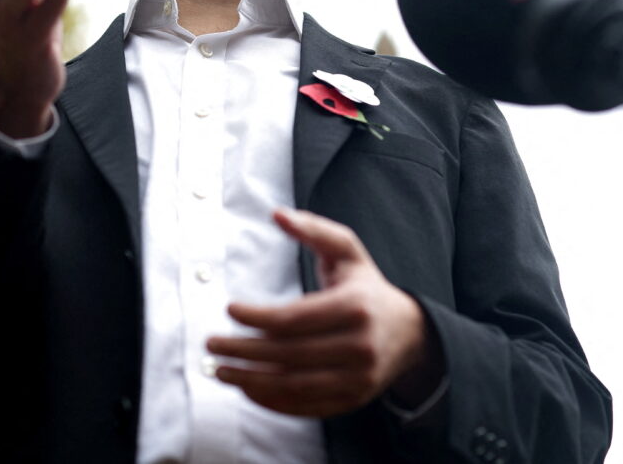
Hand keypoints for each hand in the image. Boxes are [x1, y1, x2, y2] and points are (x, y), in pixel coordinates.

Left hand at [208, 208, 438, 417]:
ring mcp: (358, 379)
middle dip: (243, 352)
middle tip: (211, 346)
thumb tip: (277, 214)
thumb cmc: (366, 287)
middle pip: (288, 355)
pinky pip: (305, 406)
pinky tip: (248, 388)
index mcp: (355, 307)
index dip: (255, 318)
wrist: (410, 334)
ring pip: (293, 386)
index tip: (229, 311)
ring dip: (250, 381)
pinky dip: (272, 401)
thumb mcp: (347, 251)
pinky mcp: (353, 400)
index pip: (293, 319)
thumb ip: (314, 229)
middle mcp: (360, 347)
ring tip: (220, 371)